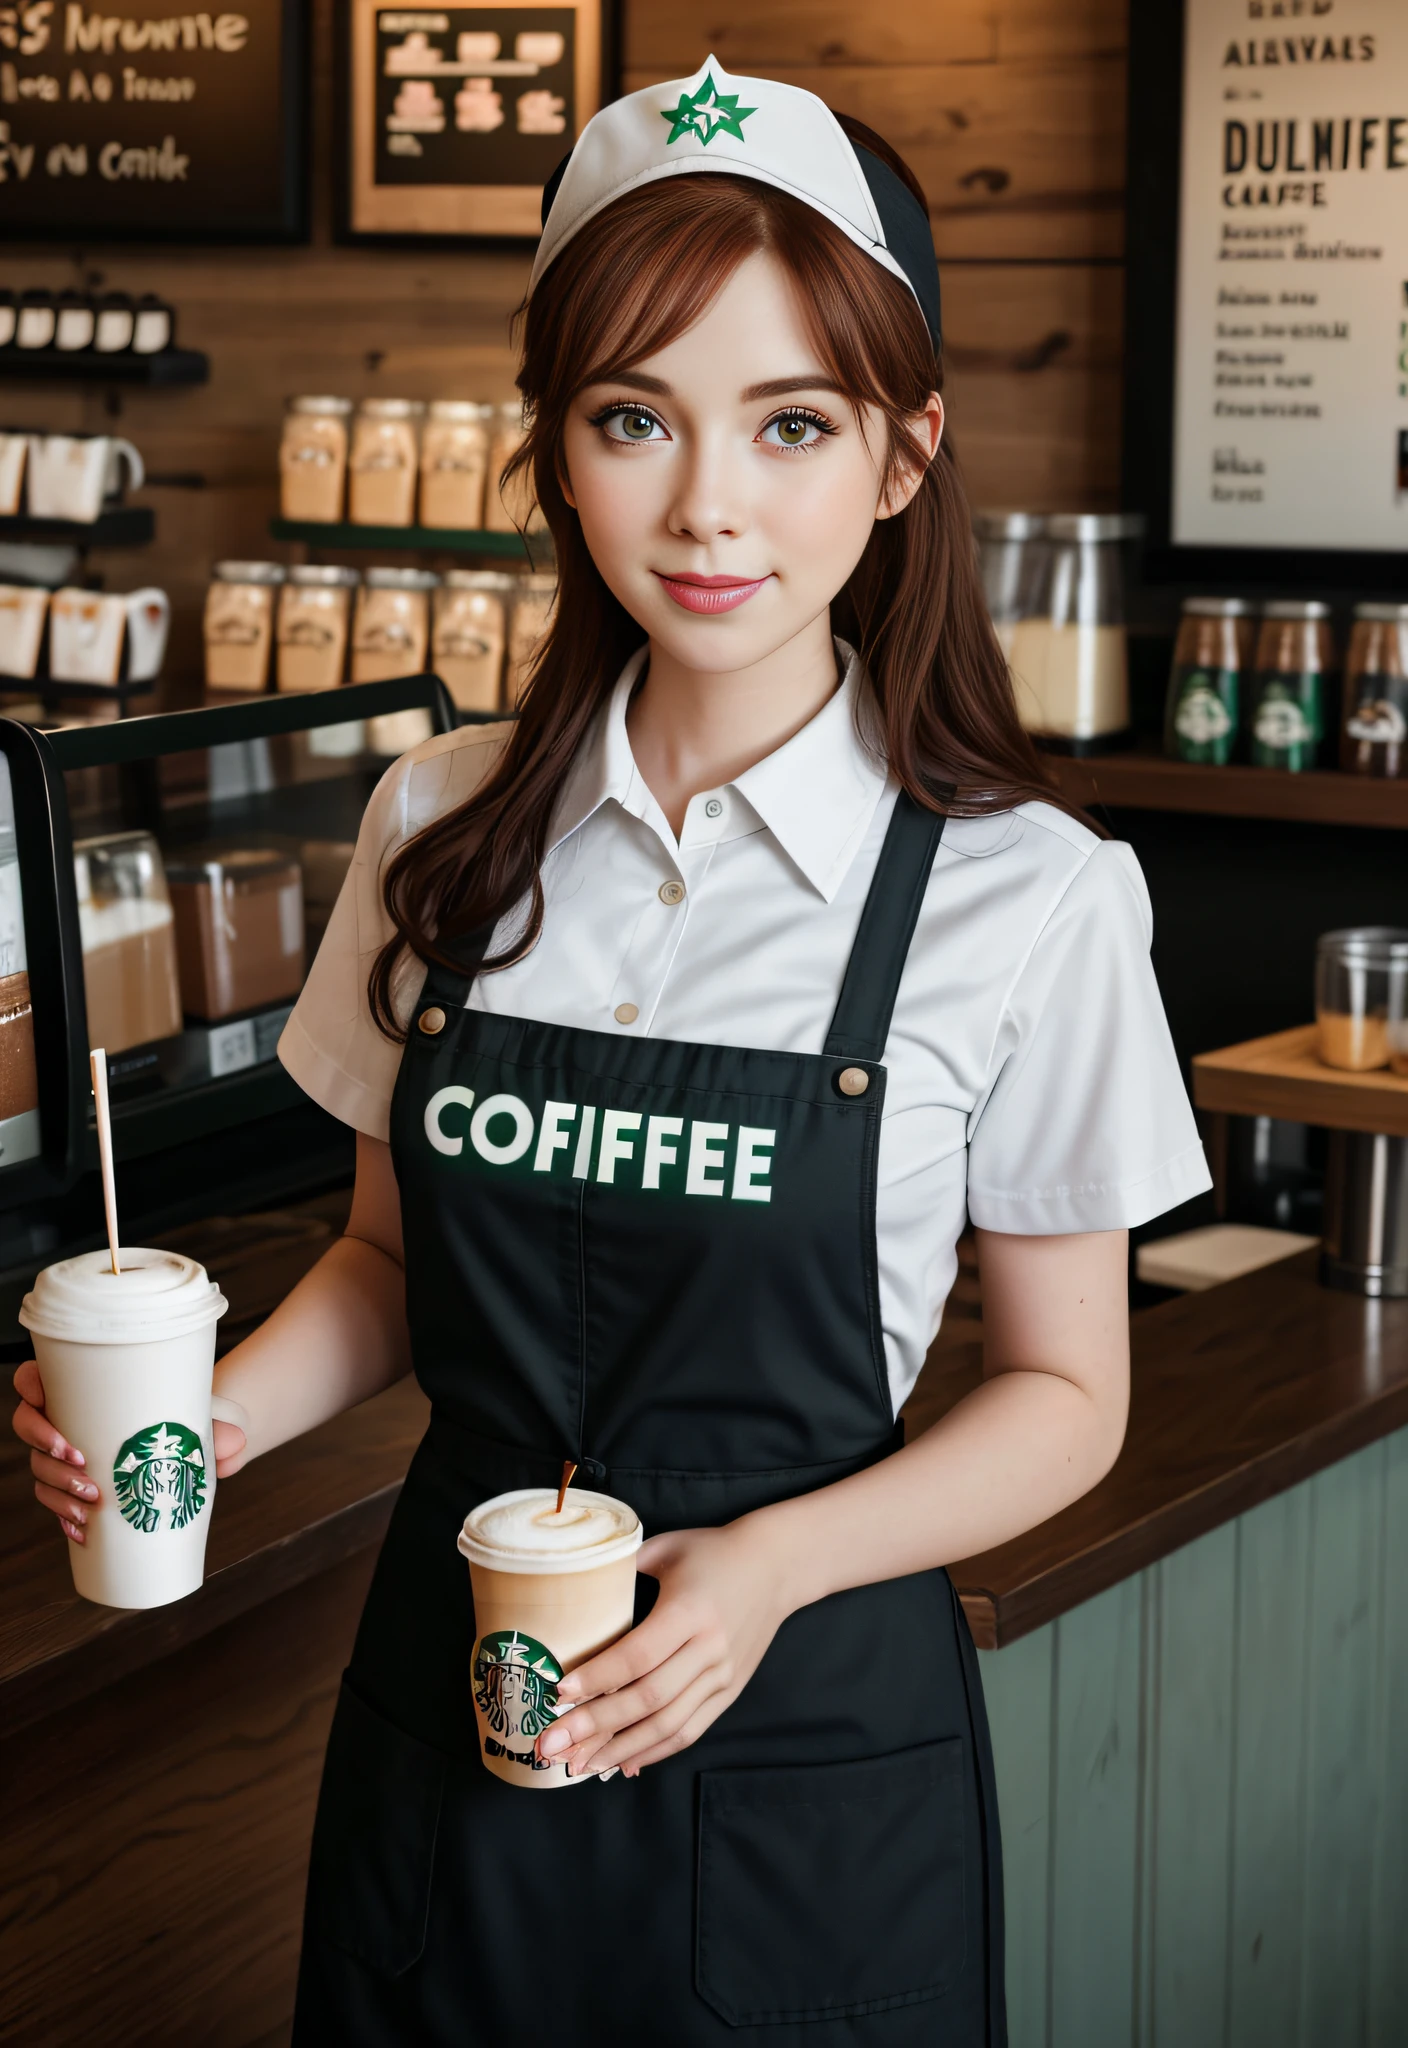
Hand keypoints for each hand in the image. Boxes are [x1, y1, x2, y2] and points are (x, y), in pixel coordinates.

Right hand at [11, 1360, 248, 1546]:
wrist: (190, 1446)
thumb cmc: (184, 1417)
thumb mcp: (197, 1414)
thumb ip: (217, 1427)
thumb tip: (234, 1444)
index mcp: (82, 1387)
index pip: (34, 1377)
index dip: (29, 1387)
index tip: (48, 1404)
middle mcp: (65, 1418)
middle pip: (28, 1427)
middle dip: (47, 1450)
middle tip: (82, 1465)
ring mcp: (64, 1454)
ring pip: (39, 1470)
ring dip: (57, 1490)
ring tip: (91, 1504)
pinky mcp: (72, 1485)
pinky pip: (53, 1501)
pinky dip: (63, 1516)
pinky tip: (81, 1530)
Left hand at [536, 1519, 791, 1778]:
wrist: (776, 1566)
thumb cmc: (713, 1552)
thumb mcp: (667, 1548)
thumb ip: (623, 1571)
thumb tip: (572, 1591)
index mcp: (690, 1610)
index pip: (638, 1655)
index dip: (597, 1678)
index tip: (558, 1692)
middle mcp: (709, 1648)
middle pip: (648, 1698)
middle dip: (595, 1725)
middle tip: (551, 1742)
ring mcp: (723, 1675)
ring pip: (668, 1724)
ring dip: (620, 1749)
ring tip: (579, 1763)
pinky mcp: (729, 1691)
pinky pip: (690, 1730)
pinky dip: (655, 1750)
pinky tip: (623, 1763)